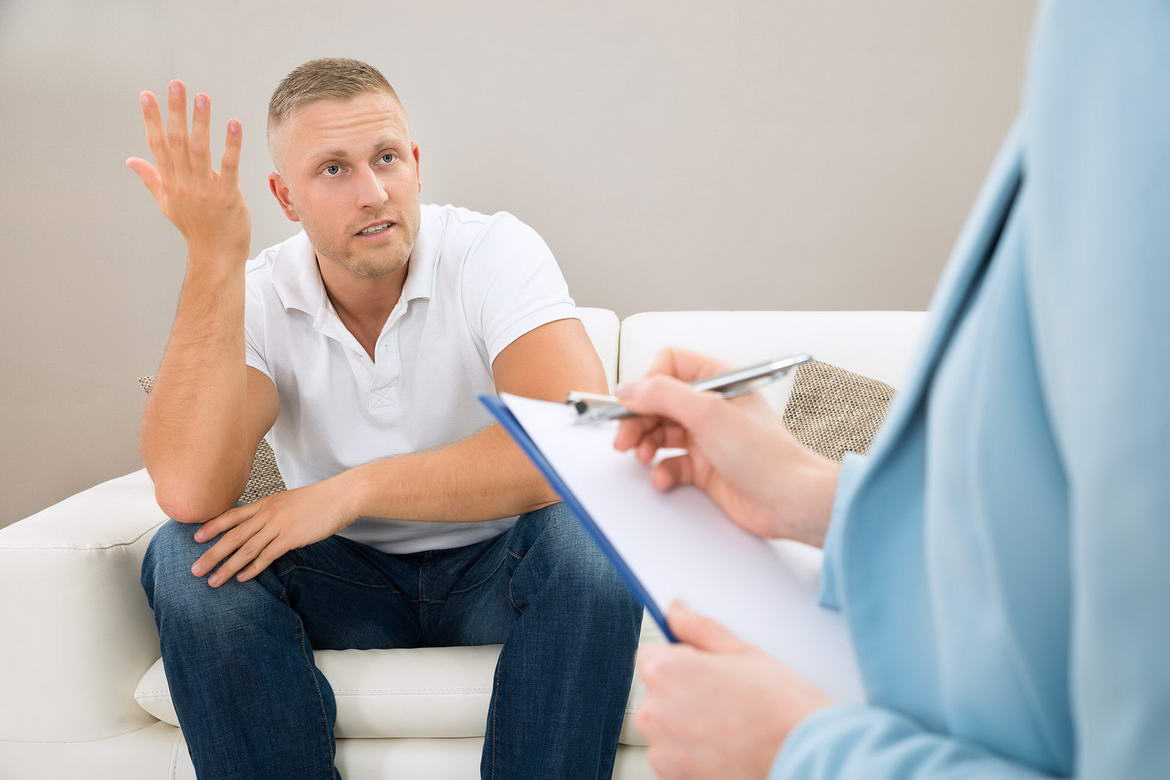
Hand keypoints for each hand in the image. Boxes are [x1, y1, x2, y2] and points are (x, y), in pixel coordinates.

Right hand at [125, 79, 250, 261]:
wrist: (215, 255)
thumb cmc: (194, 228)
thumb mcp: (167, 203)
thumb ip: (150, 178)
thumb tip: (131, 160)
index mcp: (169, 182)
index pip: (157, 145)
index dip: (151, 119)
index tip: (147, 96)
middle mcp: (184, 183)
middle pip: (176, 141)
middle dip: (175, 111)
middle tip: (176, 85)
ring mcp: (205, 189)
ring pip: (200, 149)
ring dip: (200, 122)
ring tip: (202, 97)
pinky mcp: (227, 195)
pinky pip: (228, 166)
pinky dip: (231, 145)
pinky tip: (233, 125)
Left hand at [189, 477, 359, 586]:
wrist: (341, 496)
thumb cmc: (320, 499)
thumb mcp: (290, 501)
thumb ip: (274, 512)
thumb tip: (263, 525)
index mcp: (266, 503)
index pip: (232, 516)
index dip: (213, 527)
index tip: (196, 538)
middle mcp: (268, 514)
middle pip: (233, 536)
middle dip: (212, 554)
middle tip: (195, 570)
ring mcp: (279, 526)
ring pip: (246, 549)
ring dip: (228, 567)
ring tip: (213, 581)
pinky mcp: (292, 538)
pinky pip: (267, 556)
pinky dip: (253, 569)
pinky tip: (242, 578)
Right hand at [613, 348, 837, 545]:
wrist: (790, 501)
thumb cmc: (767, 455)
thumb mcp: (708, 413)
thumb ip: (662, 395)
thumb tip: (628, 389)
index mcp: (718, 380)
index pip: (668, 365)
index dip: (647, 384)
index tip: (632, 404)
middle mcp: (712, 406)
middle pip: (658, 402)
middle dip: (638, 420)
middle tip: (624, 439)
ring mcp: (708, 437)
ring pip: (660, 433)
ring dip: (646, 445)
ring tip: (643, 457)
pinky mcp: (705, 467)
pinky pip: (671, 463)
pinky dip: (662, 471)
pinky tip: (664, 478)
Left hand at [635, 601, 832, 779]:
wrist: (803, 756)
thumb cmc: (780, 706)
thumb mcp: (742, 651)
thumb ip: (698, 627)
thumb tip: (676, 611)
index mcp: (666, 671)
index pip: (652, 656)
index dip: (682, 660)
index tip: (706, 670)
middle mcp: (655, 711)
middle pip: (657, 693)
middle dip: (684, 693)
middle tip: (727, 699)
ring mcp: (662, 749)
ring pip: (667, 728)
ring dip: (687, 726)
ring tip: (730, 727)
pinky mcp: (672, 777)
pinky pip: (675, 757)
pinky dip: (694, 754)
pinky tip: (726, 748)